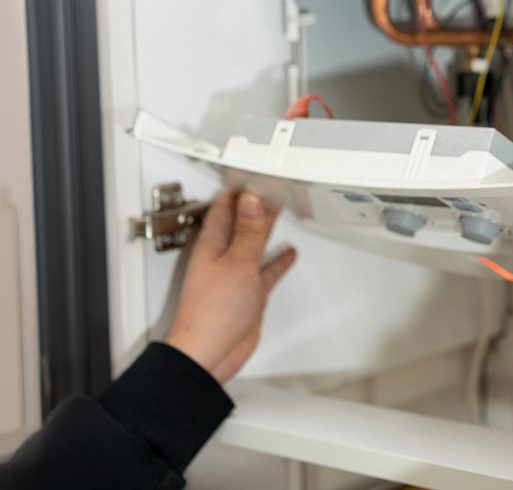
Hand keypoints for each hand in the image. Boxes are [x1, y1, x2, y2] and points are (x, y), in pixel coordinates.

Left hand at [166, 191, 296, 382]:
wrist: (211, 352)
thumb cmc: (212, 313)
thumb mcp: (238, 263)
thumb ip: (249, 232)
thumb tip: (253, 201)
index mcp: (212, 244)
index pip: (227, 207)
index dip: (241, 190)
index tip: (256, 175)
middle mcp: (222, 256)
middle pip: (242, 222)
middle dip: (255, 204)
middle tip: (271, 187)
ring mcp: (235, 274)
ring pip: (254, 243)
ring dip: (266, 228)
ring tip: (279, 212)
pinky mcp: (248, 293)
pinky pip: (266, 270)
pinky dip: (277, 261)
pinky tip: (286, 254)